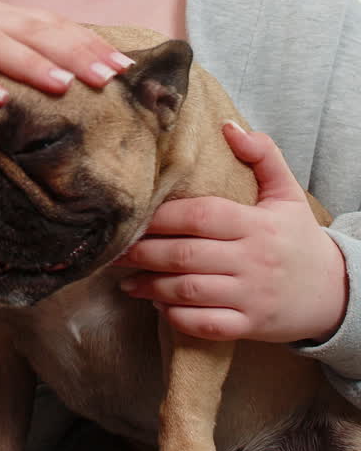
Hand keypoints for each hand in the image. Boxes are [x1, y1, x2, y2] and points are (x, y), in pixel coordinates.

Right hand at [0, 2, 132, 130]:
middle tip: (108, 77)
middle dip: (74, 53)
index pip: (56, 28)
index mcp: (6, 18)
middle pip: (35, 32)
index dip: (91, 45)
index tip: (126, 68)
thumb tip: (84, 88)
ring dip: (31, 64)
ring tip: (63, 85)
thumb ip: (29, 66)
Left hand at [114, 122, 347, 344]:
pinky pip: (206, 325)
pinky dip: (178, 317)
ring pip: (190, 292)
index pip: (201, 216)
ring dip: (151, 287)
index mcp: (257, 224)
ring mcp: (251, 296)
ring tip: (126, 280)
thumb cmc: (299, 239)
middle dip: (144, 253)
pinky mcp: (250, 325)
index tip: (135, 217)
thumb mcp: (287, 194)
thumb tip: (227, 125)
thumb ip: (263, 156)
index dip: (163, 218)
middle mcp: (252, 260)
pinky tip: (159, 305)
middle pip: (186, 255)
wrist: (336, 292)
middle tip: (115, 251)